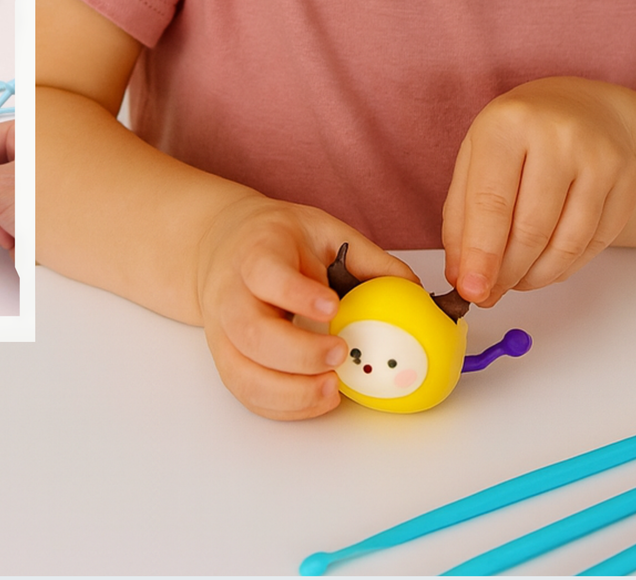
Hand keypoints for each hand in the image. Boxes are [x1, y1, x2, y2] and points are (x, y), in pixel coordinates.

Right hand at [195, 195, 417, 420]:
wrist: (222, 244)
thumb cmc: (274, 239)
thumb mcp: (321, 229)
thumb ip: (365, 257)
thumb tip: (413, 289)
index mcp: (255, 251)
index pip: (265, 273)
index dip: (296, 294)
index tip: (332, 306)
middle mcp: (230, 293)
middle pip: (251, 332)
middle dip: (298, 353)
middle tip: (340, 353)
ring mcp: (222, 330)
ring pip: (242, 372)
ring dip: (289, 391)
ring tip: (333, 388)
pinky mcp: (225, 358)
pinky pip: (246, 392)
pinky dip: (283, 406)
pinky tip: (317, 397)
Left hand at [442, 77, 635, 306]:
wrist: (581, 107)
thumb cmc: (518, 135)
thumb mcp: (475, 157)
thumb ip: (462, 215)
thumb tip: (462, 275)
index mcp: (509, 123)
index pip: (492, 202)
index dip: (481, 254)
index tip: (471, 291)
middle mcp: (558, 136)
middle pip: (531, 229)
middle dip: (507, 273)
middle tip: (489, 294)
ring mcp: (600, 157)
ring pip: (567, 243)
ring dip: (536, 276)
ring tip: (515, 280)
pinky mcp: (628, 180)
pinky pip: (595, 244)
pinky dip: (565, 266)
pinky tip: (546, 264)